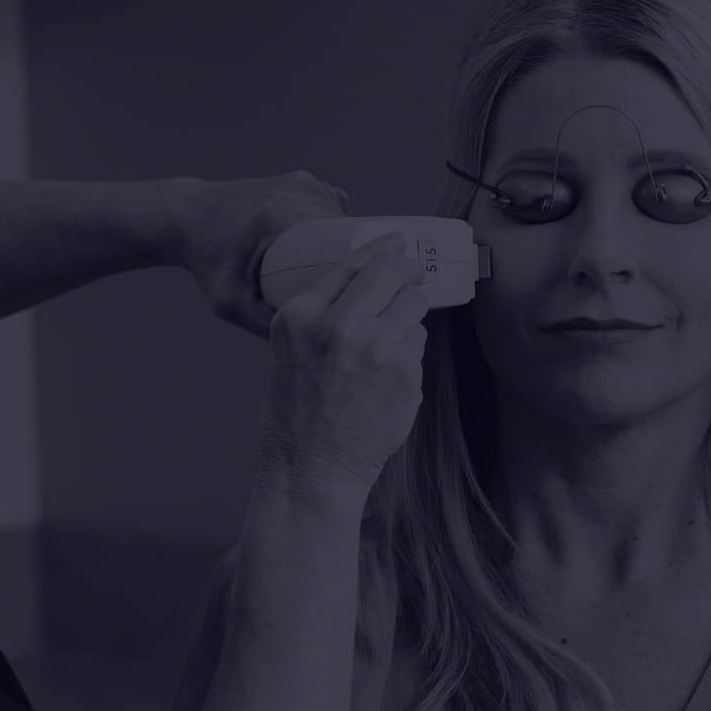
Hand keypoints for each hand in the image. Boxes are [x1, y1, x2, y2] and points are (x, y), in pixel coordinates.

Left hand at [170, 172, 349, 335]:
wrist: (190, 216)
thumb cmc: (207, 262)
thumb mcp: (229, 301)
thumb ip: (262, 324)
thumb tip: (306, 347)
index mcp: (282, 215)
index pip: (342, 244)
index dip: (359, 271)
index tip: (363, 299)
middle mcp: (300, 191)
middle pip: (348, 234)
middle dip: (356, 264)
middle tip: (354, 299)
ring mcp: (305, 182)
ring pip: (345, 221)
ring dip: (347, 248)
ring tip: (345, 281)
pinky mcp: (306, 181)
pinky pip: (335, 210)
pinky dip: (337, 231)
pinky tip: (334, 255)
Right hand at [259, 235, 430, 497]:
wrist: (311, 469)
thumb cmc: (298, 415)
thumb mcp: (292, 351)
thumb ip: (324, 313)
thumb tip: (375, 278)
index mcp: (301, 315)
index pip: (353, 264)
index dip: (384, 248)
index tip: (400, 242)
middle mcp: (338, 324)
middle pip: (392, 272)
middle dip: (408, 270)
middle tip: (415, 275)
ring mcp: (375, 348)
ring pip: (413, 305)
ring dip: (407, 318)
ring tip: (385, 348)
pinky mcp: (404, 374)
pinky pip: (418, 345)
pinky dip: (408, 357)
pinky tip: (385, 382)